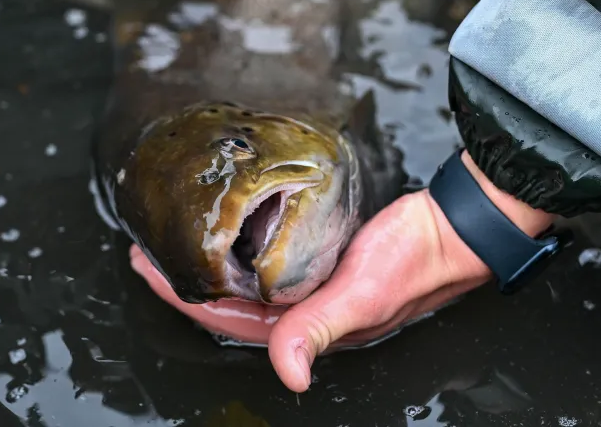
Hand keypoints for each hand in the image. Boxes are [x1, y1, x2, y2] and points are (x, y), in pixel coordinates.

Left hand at [129, 150, 554, 391]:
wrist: (455, 227)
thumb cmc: (415, 259)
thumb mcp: (363, 293)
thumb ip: (319, 327)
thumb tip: (286, 373)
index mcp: (308, 326)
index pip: (226, 318)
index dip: (181, 297)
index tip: (145, 267)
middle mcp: (305, 310)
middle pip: (228, 301)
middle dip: (184, 278)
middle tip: (144, 249)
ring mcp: (314, 285)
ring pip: (246, 281)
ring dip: (210, 263)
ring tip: (176, 238)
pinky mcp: (324, 260)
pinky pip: (270, 260)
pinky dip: (242, 248)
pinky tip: (229, 232)